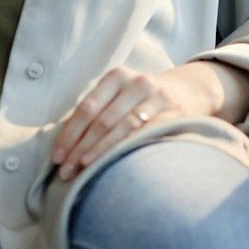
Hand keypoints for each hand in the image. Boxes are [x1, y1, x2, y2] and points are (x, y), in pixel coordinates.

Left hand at [50, 63, 225, 180]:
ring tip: (84, 171)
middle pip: (102, 121)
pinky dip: (128, 150)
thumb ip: (97, 111)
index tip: (57, 157)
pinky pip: (147, 135)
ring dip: (101, 152)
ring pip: (123, 129)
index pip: (86, 108)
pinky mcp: (174, 114)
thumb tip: (64, 143)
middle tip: (66, 171)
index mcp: (116, 76)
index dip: (70, 134)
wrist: (191, 89)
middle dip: (81, 148)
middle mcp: (136, 83)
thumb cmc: (143, 98)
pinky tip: (116, 165)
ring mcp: (157, 98)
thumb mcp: (121, 94)